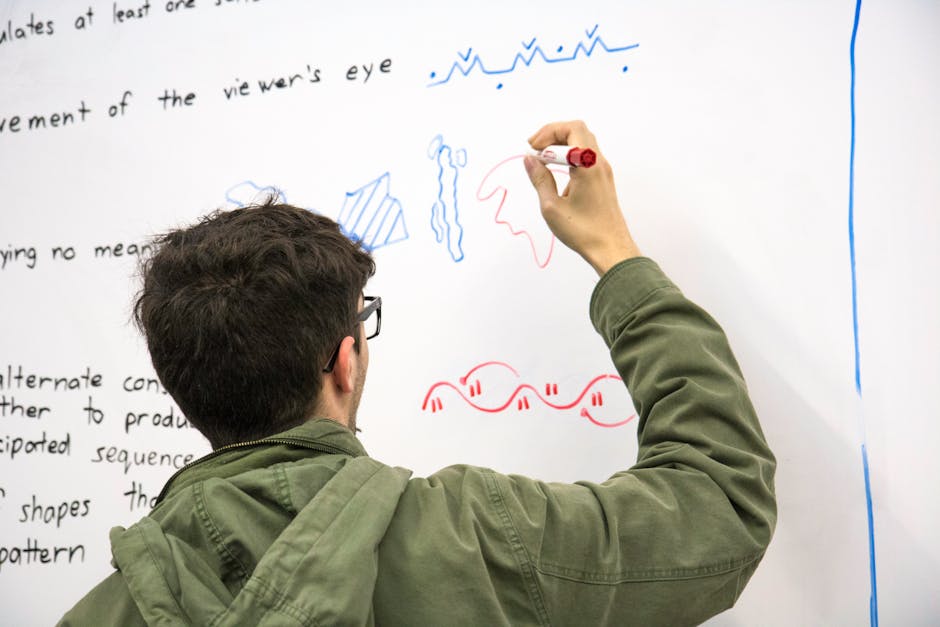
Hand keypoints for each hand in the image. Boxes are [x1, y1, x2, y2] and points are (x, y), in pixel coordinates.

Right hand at [524, 120, 639, 274]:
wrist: (611, 248)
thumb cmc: (583, 231)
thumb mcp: (552, 207)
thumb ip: (540, 179)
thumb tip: (529, 160)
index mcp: (588, 166)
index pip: (571, 130)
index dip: (548, 133)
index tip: (532, 149)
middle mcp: (599, 163)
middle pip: (578, 131)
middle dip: (553, 134)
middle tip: (535, 149)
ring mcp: (603, 171)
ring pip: (583, 142)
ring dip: (561, 145)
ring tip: (542, 160)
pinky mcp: (603, 180)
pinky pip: (586, 156)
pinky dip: (569, 156)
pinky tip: (556, 173)